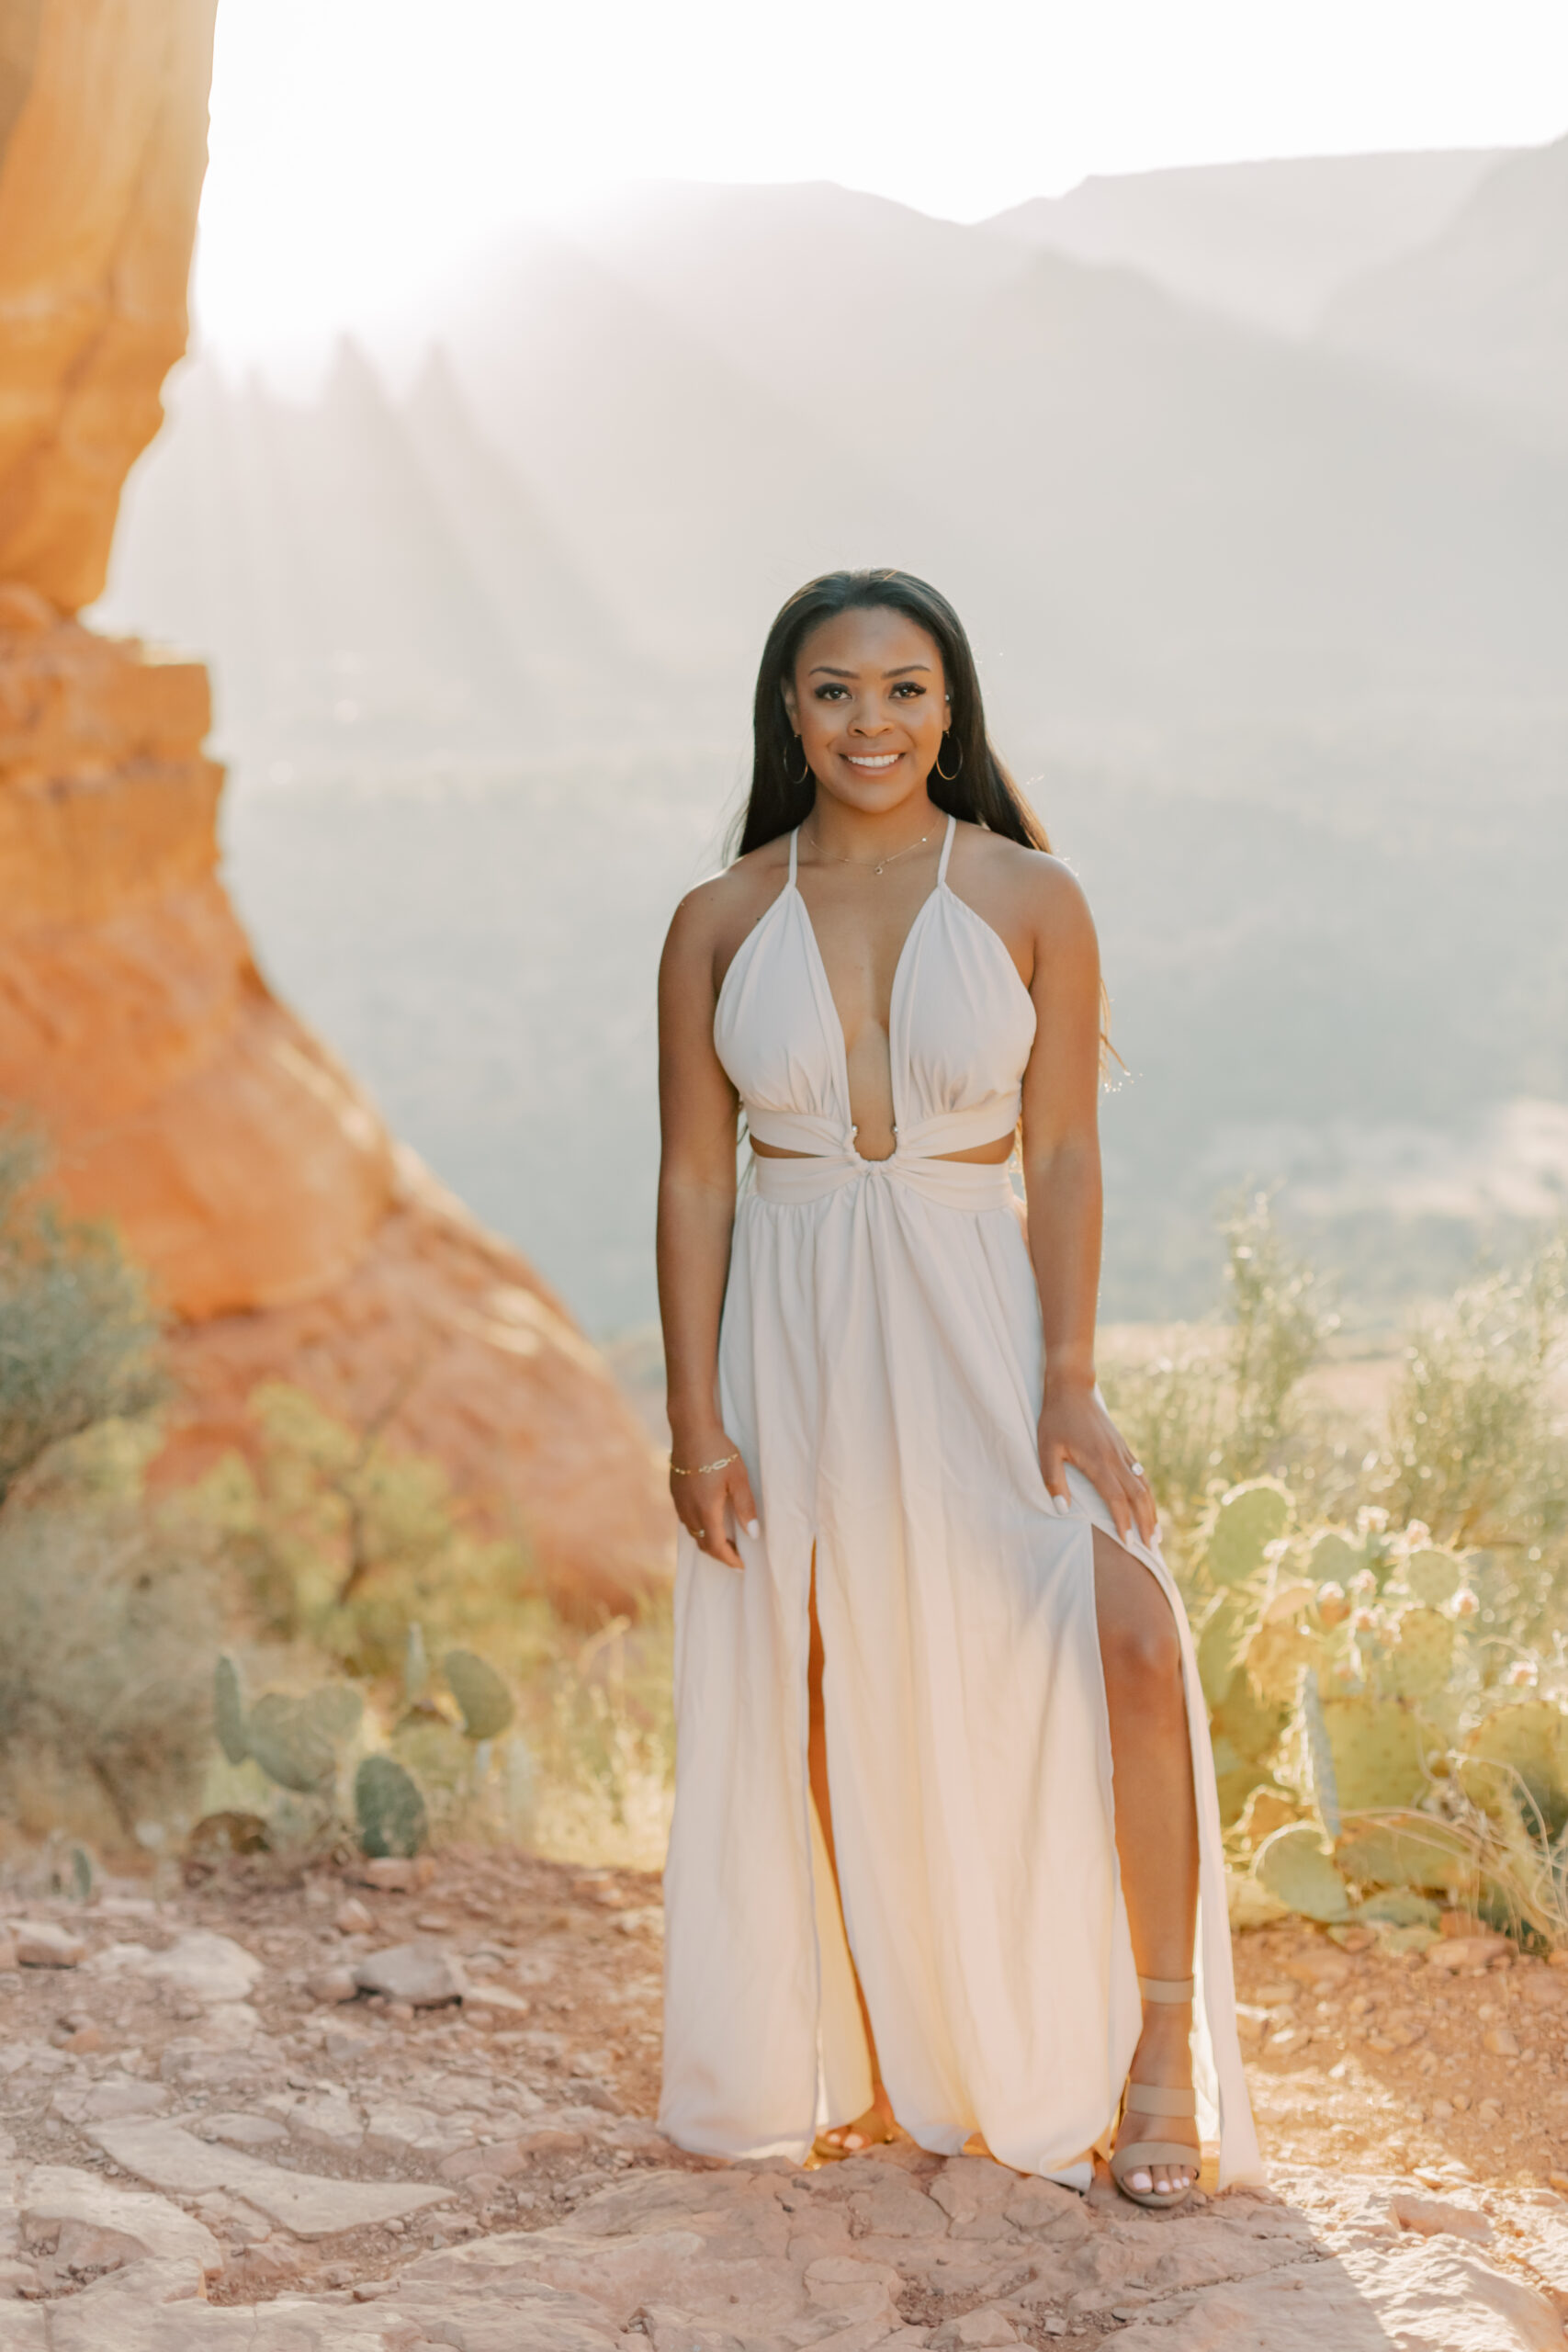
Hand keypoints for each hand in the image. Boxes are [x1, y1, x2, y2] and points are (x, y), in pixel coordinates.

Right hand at [669, 1433, 759, 1569]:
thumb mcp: (739, 1479)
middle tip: (736, 1556)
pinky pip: (686, 1519)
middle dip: (719, 1554)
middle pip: (702, 1543)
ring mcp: (679, 1501)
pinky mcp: (675, 1492)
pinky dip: (698, 1527)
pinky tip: (709, 1519)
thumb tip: (753, 1534)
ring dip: (708, 1540)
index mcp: (706, 1510)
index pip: (716, 1546)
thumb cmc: (719, 1452)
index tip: (741, 1566)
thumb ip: (746, 1508)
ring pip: (692, 1532)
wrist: (691, 1429)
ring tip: (725, 1540)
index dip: (729, 1559)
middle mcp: (688, 1510)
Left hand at [1037, 1385, 1155, 1546]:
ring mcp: (1122, 1451)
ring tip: (1156, 1533)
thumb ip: (1054, 1481)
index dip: (1123, 1523)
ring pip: (1144, 1485)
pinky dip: (1147, 1493)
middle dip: (1146, 1523)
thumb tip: (1063, 1510)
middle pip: (1138, 1496)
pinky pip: (1140, 1474)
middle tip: (1152, 1547)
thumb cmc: (1055, 1420)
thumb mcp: (1046, 1450)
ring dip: (1151, 1510)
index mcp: (1098, 1462)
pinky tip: (1148, 1505)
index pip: (1116, 1499)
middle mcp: (1115, 1458)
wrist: (1072, 1389)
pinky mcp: (1122, 1447)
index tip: (1129, 1544)